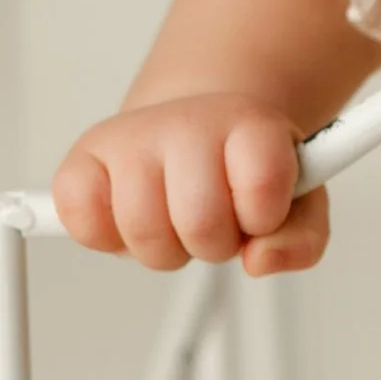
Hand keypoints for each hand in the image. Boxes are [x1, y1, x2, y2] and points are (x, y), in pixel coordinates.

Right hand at [53, 92, 330, 278]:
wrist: (197, 130)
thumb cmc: (243, 172)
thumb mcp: (297, 204)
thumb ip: (300, 240)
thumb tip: (260, 260)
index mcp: (250, 124)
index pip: (262, 187)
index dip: (263, 219)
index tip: (261, 210)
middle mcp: (187, 120)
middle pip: (200, 223)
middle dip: (213, 244)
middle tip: (215, 221)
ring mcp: (129, 137)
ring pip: (144, 232)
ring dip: (165, 248)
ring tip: (175, 219)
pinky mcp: (80, 162)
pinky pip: (84, 225)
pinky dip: (108, 240)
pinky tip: (131, 217)